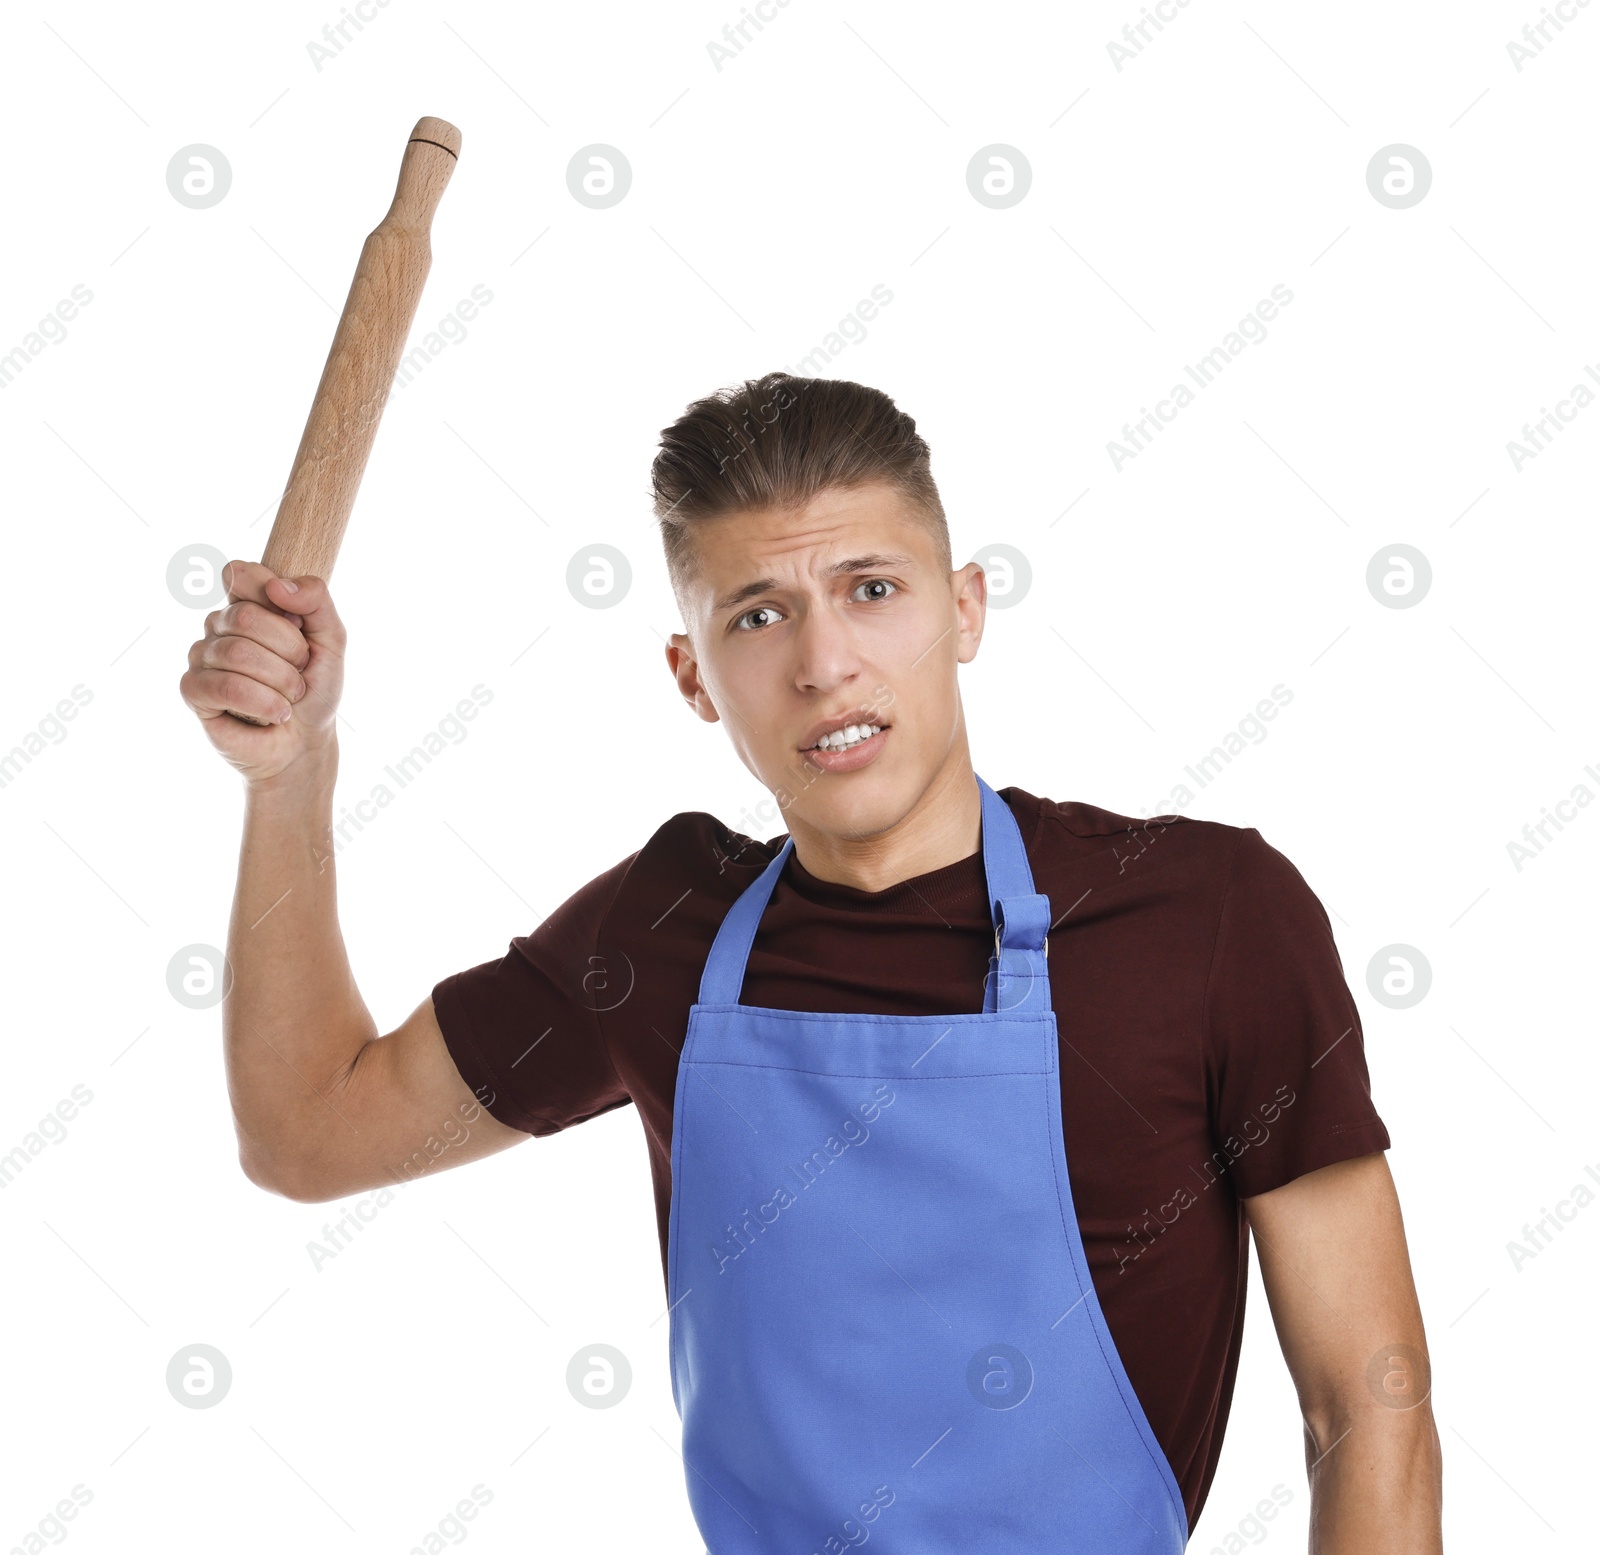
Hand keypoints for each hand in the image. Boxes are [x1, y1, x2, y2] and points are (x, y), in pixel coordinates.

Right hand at [179, 560, 345, 785]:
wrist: (306, 742)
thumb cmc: (315, 689)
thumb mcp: (332, 640)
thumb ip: (317, 601)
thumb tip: (278, 586)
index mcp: (247, 605)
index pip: (240, 574)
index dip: (273, 596)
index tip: (300, 626)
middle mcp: (218, 626)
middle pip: (246, 618)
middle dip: (289, 651)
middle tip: (299, 672)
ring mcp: (201, 657)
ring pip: (237, 653)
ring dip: (280, 681)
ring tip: (289, 696)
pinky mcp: (193, 690)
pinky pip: (223, 686)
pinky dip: (262, 702)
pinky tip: (276, 713)